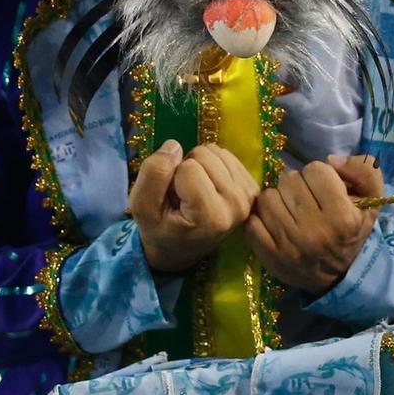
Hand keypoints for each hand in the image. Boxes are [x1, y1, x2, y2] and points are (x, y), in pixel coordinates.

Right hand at [130, 140, 258, 274]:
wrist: (179, 249)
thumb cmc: (158, 229)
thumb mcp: (141, 207)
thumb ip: (153, 174)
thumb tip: (174, 145)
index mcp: (212, 217)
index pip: (188, 168)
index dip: (172, 177)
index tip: (172, 201)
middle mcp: (237, 207)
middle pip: (204, 155)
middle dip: (186, 168)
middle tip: (181, 196)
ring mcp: (248, 197)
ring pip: (215, 151)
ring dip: (198, 165)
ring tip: (192, 192)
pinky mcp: (251, 188)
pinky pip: (226, 154)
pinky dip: (210, 164)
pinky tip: (205, 186)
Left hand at [248, 156, 382, 293]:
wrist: (338, 276)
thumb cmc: (353, 231)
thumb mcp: (373, 200)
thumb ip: (364, 169)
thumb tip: (330, 160)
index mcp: (342, 217)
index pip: (316, 170)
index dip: (319, 175)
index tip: (323, 188)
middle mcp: (315, 231)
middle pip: (289, 180)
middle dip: (297, 185)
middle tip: (305, 199)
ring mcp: (290, 244)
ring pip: (268, 197)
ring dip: (278, 199)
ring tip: (289, 210)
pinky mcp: (269, 255)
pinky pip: (252, 221)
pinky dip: (261, 219)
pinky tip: (276, 223)